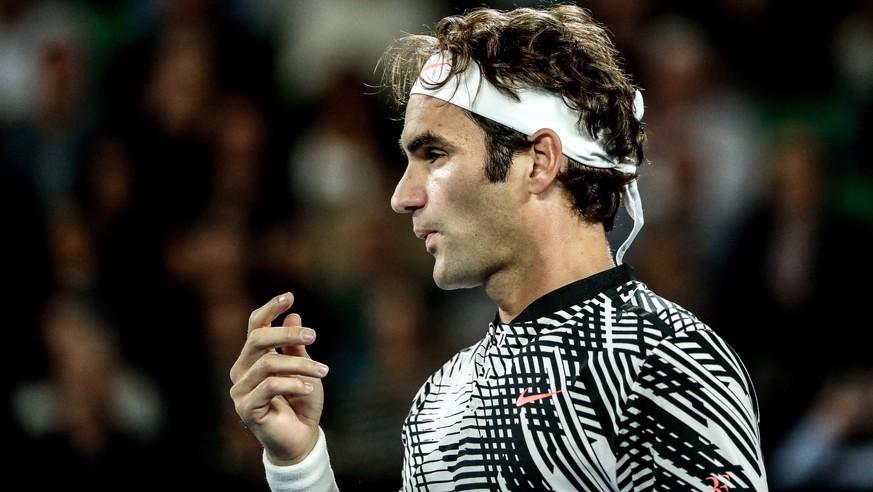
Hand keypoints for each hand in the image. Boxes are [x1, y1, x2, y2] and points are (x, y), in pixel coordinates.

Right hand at [229, 292, 328, 464]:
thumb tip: (293, 315)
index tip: (289, 296)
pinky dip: (293, 384)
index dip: (270, 309)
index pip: (255, 326)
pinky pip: (269, 386)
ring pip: (268, 363)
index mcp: (253, 357)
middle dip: (287, 334)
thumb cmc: (302, 402)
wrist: (301, 438)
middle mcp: (242, 370)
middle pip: (257, 339)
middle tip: (313, 336)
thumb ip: (295, 346)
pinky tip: (309, 388)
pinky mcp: (246, 408)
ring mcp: (240, 390)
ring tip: (322, 371)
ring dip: (299, 365)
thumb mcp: (304, 368)